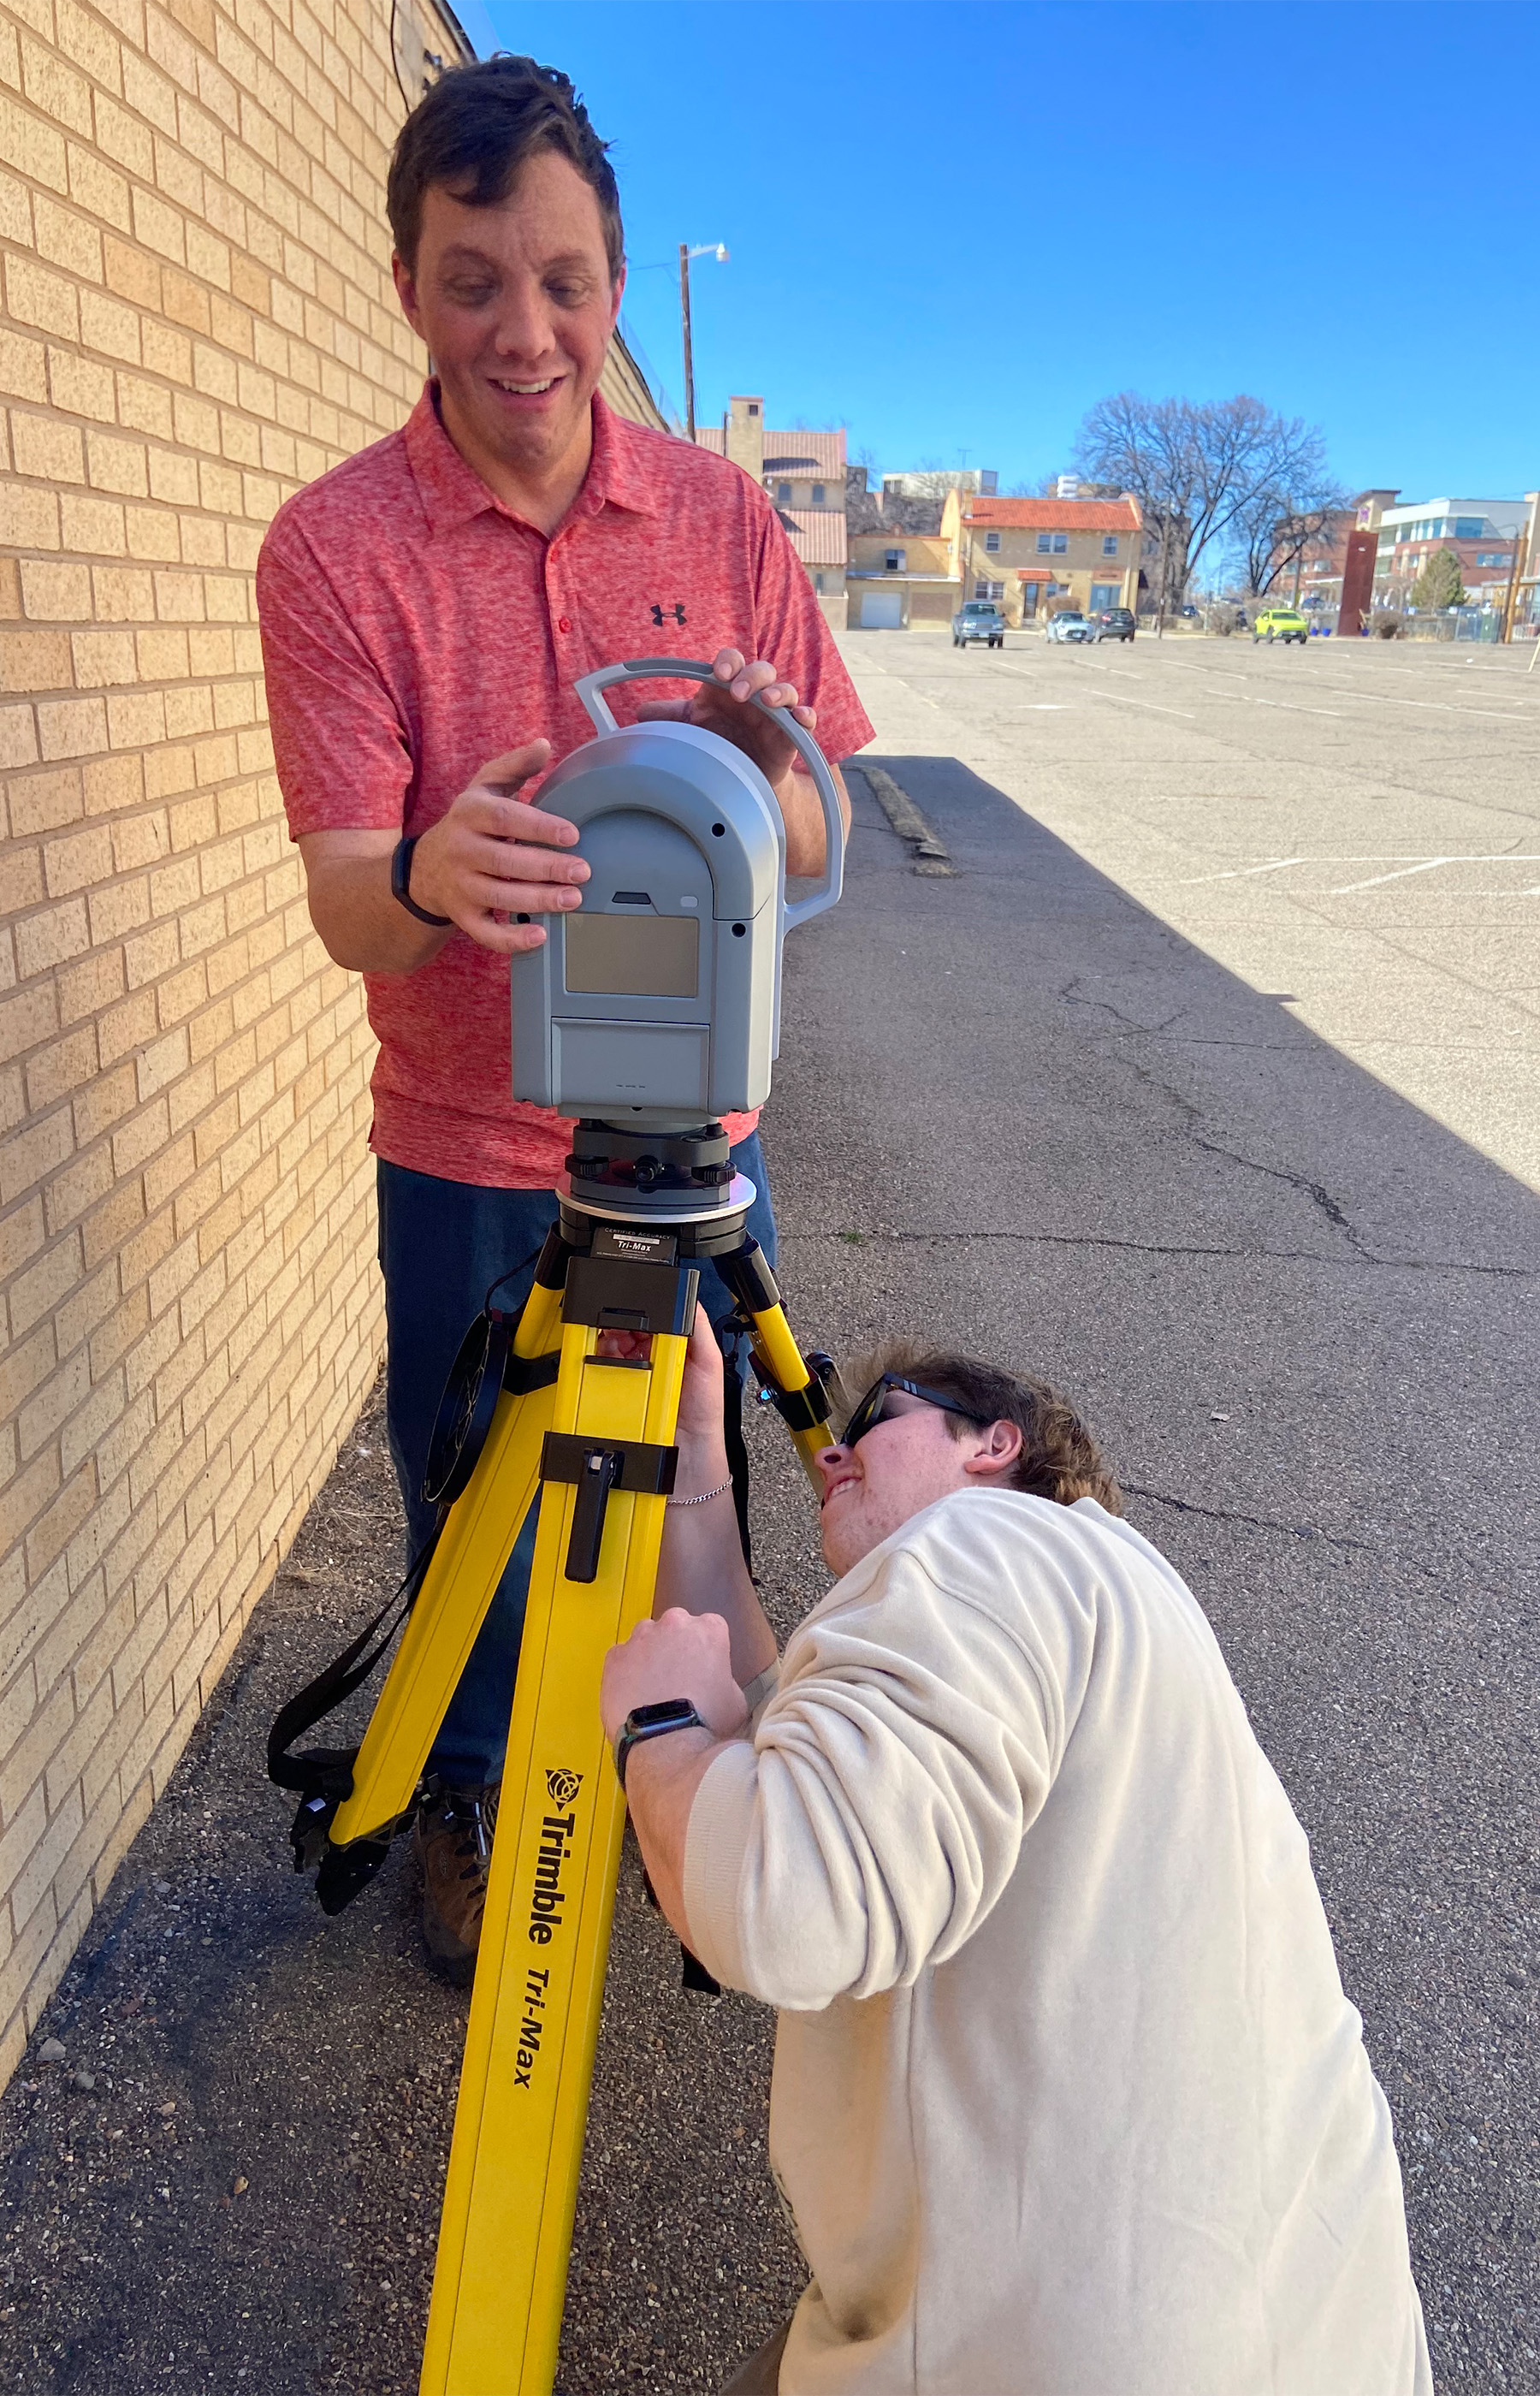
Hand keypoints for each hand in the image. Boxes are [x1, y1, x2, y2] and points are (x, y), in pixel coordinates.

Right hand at [408, 739, 589, 953]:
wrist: (425, 867)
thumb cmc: (470, 823)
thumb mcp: (485, 788)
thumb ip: (514, 766)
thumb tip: (544, 744)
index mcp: (469, 813)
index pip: (504, 819)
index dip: (538, 827)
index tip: (571, 834)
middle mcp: (461, 849)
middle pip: (505, 861)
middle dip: (546, 868)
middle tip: (583, 871)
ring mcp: (460, 886)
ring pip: (499, 897)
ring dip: (537, 900)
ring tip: (572, 899)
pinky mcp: (462, 916)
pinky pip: (485, 933)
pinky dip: (511, 939)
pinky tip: (540, 936)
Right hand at [596, 1304, 728, 1464]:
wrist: (688, 1451)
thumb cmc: (703, 1410)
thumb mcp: (710, 1362)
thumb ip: (700, 1329)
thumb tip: (690, 1299)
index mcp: (675, 1345)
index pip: (652, 1317)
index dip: (639, 1310)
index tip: (632, 1310)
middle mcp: (653, 1357)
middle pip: (626, 1329)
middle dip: (618, 1324)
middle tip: (618, 1330)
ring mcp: (634, 1374)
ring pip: (610, 1348)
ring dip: (606, 1342)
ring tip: (613, 1346)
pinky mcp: (619, 1391)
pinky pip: (602, 1372)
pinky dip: (599, 1365)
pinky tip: (606, 1364)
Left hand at [600, 1607, 747, 1743]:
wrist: (666, 1743)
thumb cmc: (705, 1724)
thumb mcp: (736, 1701)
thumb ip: (725, 1679)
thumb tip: (716, 1685)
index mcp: (709, 1630)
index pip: (710, 1627)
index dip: (707, 1650)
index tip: (704, 1669)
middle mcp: (674, 1624)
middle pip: (676, 1627)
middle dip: (676, 1647)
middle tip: (679, 1679)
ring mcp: (641, 1638)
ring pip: (646, 1639)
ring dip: (650, 1656)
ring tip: (653, 1689)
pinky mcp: (615, 1656)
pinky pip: (621, 1658)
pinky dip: (625, 1672)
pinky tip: (633, 1696)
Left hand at [636, 649, 814, 789]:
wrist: (743, 781)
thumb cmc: (720, 745)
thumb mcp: (694, 729)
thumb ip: (671, 718)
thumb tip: (640, 713)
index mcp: (730, 687)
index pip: (732, 662)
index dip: (727, 662)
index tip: (717, 675)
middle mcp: (755, 695)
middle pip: (761, 670)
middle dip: (752, 676)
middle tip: (738, 693)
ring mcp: (776, 714)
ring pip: (786, 690)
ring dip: (779, 692)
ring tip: (768, 702)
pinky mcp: (792, 735)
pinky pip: (806, 718)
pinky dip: (805, 715)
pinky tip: (800, 718)